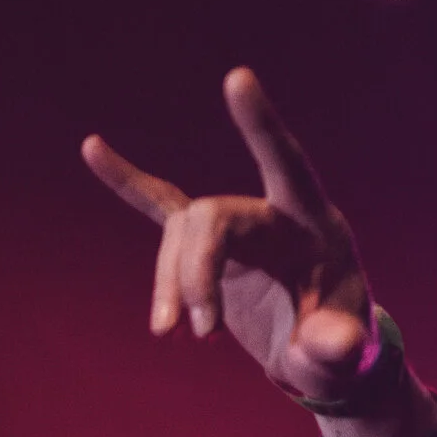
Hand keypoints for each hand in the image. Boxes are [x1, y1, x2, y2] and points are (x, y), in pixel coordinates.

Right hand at [83, 68, 378, 405]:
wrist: (323, 359)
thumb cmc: (340, 349)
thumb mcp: (345, 355)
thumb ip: (338, 346)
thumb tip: (329, 345)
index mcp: (314, 225)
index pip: (287, 165)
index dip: (262, 126)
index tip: (237, 78)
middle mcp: (272, 215)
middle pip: (212, 218)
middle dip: (196, 273)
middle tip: (199, 333)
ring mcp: (237, 228)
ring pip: (182, 235)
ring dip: (172, 283)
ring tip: (170, 332)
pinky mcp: (208, 246)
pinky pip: (160, 206)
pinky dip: (128, 182)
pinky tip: (92, 148)